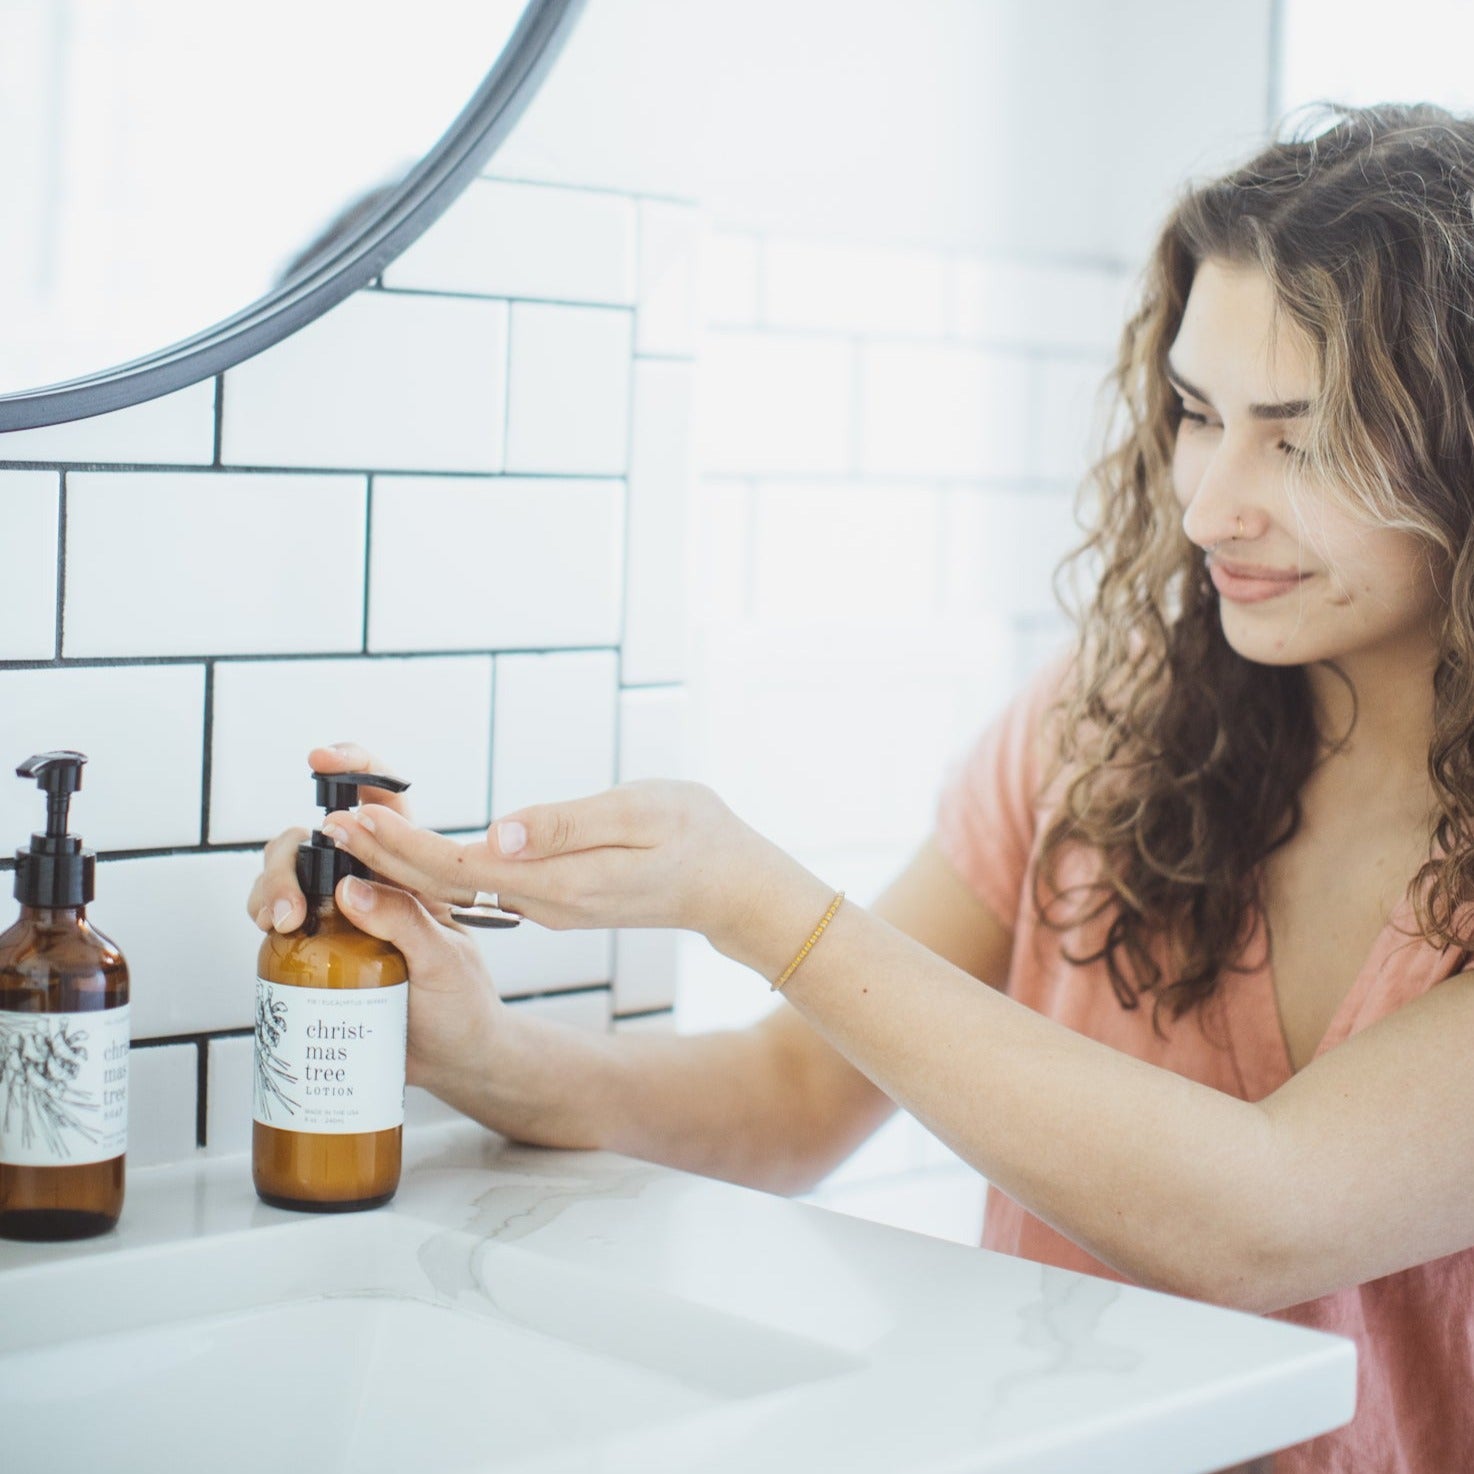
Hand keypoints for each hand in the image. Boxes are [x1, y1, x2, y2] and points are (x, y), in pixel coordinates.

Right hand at [246, 741, 508, 1095]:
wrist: (454, 1061)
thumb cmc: (463, 1005)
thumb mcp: (445, 961)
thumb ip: (405, 924)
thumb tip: (349, 890)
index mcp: (412, 872)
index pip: (383, 805)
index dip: (354, 770)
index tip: (323, 759)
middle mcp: (371, 886)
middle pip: (313, 841)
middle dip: (289, 857)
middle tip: (289, 907)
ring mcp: (340, 918)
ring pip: (288, 877)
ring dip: (270, 888)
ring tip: (281, 924)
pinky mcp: (317, 952)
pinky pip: (278, 922)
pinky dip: (265, 919)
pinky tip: (274, 938)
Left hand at [320, 777, 796, 947]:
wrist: (737, 889)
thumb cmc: (702, 841)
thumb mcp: (644, 815)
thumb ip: (567, 826)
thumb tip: (498, 834)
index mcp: (562, 884)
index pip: (461, 866)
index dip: (401, 844)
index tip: (353, 818)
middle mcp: (545, 903)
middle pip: (446, 882)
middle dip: (384, 852)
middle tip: (329, 820)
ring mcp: (549, 905)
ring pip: (459, 886)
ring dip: (403, 858)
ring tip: (355, 829)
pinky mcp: (554, 897)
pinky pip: (482, 885)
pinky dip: (438, 863)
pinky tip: (412, 848)